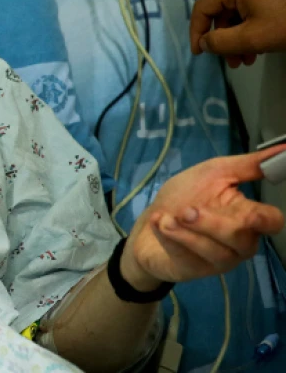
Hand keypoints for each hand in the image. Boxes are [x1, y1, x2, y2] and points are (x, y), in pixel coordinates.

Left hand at [122, 147, 285, 286]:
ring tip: (167, 218)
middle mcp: (240, 241)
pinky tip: (159, 224)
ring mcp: (220, 259)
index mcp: (248, 216)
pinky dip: (172, 238)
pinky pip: (191, 257)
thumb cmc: (183, 197)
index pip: (271, 221)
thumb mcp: (213, 172)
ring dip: (188, 231)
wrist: (146, 225)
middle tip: (186, 211)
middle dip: (212, 223)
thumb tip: (284, 148)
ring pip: (217, 251)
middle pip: (242, 237)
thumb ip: (248, 165)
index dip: (265, 219)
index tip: (251, 213)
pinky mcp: (197, 270)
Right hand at [190, 0, 285, 67]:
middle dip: (224, 39)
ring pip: (238, 10)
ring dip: (238, 36)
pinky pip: (252, 5)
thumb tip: (204, 43)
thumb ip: (220, 43)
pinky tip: (259, 44)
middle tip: (232, 61)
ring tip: (247, 58)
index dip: (196, 32)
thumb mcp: (251, 38)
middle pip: (221, 10)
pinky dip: (251, 25)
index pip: (202, 8)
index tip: (200, 53)